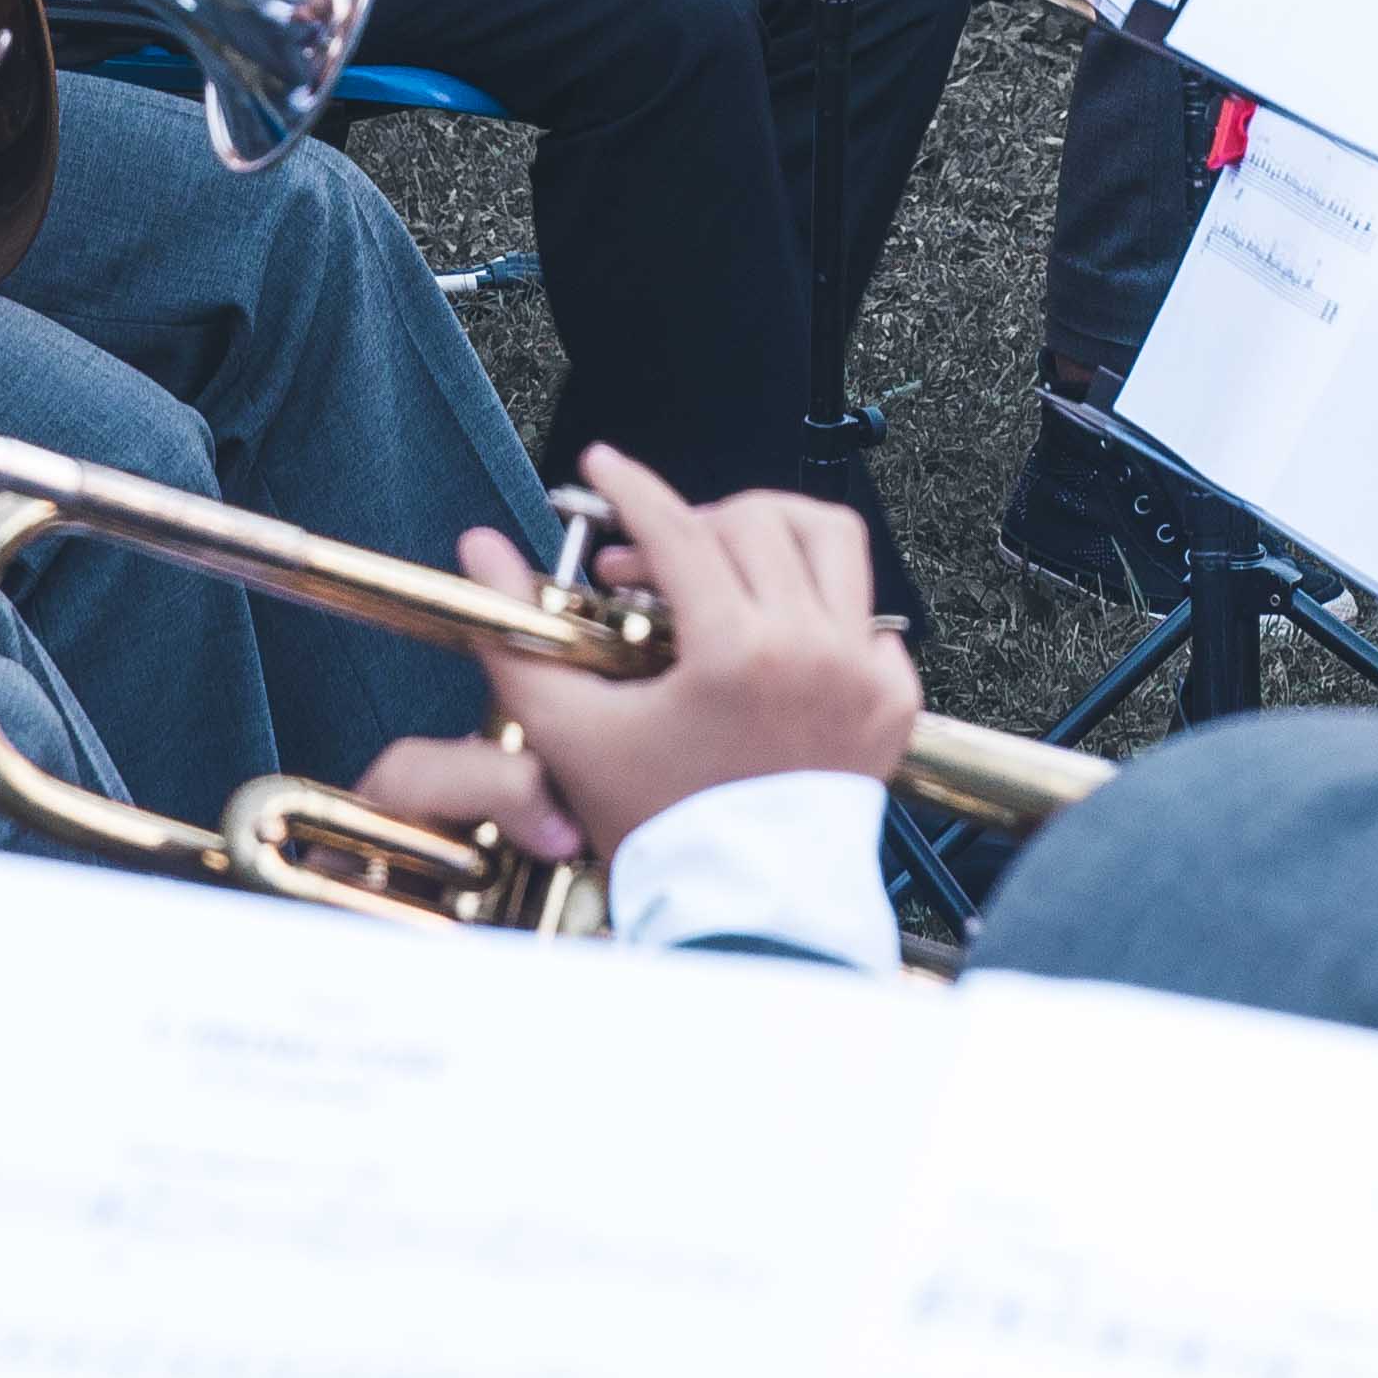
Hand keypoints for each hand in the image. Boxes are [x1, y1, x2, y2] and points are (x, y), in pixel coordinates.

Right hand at [471, 450, 918, 850]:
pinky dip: (822, 607)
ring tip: (720, 564)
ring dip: (770, 537)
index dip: (632, 486)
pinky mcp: (894, 702)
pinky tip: (771, 632)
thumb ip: (519, 633)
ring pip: (833, 543)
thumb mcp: (571, 732)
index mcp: (739, 653)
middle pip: (756, 521)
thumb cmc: (659, 832)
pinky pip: (868, 615)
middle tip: (644, 559)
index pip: (680, 529)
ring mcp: (865, 675)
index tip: (604, 465)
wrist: (739, 912)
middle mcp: (815, 652)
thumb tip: (482, 546)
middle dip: (692, 522)